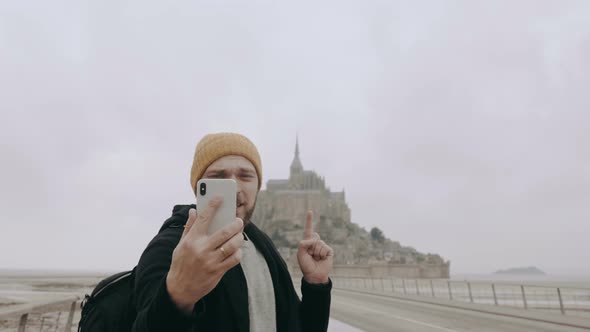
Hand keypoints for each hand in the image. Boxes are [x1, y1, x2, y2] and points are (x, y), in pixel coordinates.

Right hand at [166, 197, 243, 313]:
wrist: (180, 289)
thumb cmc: (181, 263)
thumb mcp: (181, 245)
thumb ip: (189, 227)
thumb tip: (193, 210)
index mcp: (192, 240)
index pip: (204, 218)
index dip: (213, 205)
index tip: (220, 197)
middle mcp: (201, 249)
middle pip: (224, 232)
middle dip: (235, 224)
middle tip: (239, 221)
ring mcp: (210, 261)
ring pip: (232, 245)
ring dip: (239, 238)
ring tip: (240, 234)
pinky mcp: (218, 271)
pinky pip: (234, 259)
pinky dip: (238, 252)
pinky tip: (237, 249)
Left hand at [297, 211, 332, 283]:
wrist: (314, 275)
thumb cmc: (306, 265)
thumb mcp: (300, 253)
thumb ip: (303, 243)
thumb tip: (314, 238)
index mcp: (308, 242)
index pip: (309, 229)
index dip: (309, 220)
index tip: (310, 211)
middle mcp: (316, 243)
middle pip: (314, 237)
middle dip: (311, 246)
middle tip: (311, 255)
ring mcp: (323, 246)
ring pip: (319, 243)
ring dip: (316, 252)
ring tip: (316, 258)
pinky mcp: (329, 251)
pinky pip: (325, 248)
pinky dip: (322, 255)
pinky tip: (322, 259)